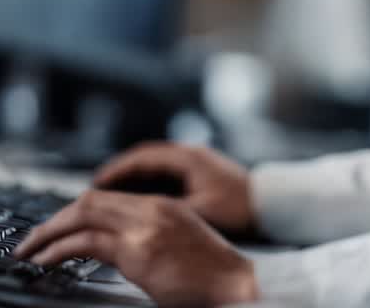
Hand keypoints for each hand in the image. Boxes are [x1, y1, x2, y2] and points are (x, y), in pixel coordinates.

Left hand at [14, 190, 257, 306]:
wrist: (240, 286)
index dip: (73, 213)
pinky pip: (86, 242)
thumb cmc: (215, 276)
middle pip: (87, 201)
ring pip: (81, 216)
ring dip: (48, 233)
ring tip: (28, 251)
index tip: (54, 229)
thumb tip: (114, 249)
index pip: (105, 199)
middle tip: (30, 239)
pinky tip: (45, 260)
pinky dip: (58, 249)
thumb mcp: (180, 244)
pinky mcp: (139, 252)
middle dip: (53, 220)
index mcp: (161, 205)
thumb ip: (149, 237)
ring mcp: (144, 228)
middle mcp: (151, 209)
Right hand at [94, 142, 255, 234]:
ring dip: (133, 182)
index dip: (115, 171)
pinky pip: (167, 177)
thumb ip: (168, 210)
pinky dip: (149, 188)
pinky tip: (141, 204)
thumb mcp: (200, 211)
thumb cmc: (242, 207)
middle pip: (144, 161)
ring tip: (112, 199)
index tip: (95, 183)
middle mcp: (189, 156)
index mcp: (187, 158)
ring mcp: (196, 164)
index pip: (140, 158)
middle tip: (97, 191)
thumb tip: (139, 214)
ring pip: (154, 169)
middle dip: (119, 176)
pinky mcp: (202, 176)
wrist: (274, 205)